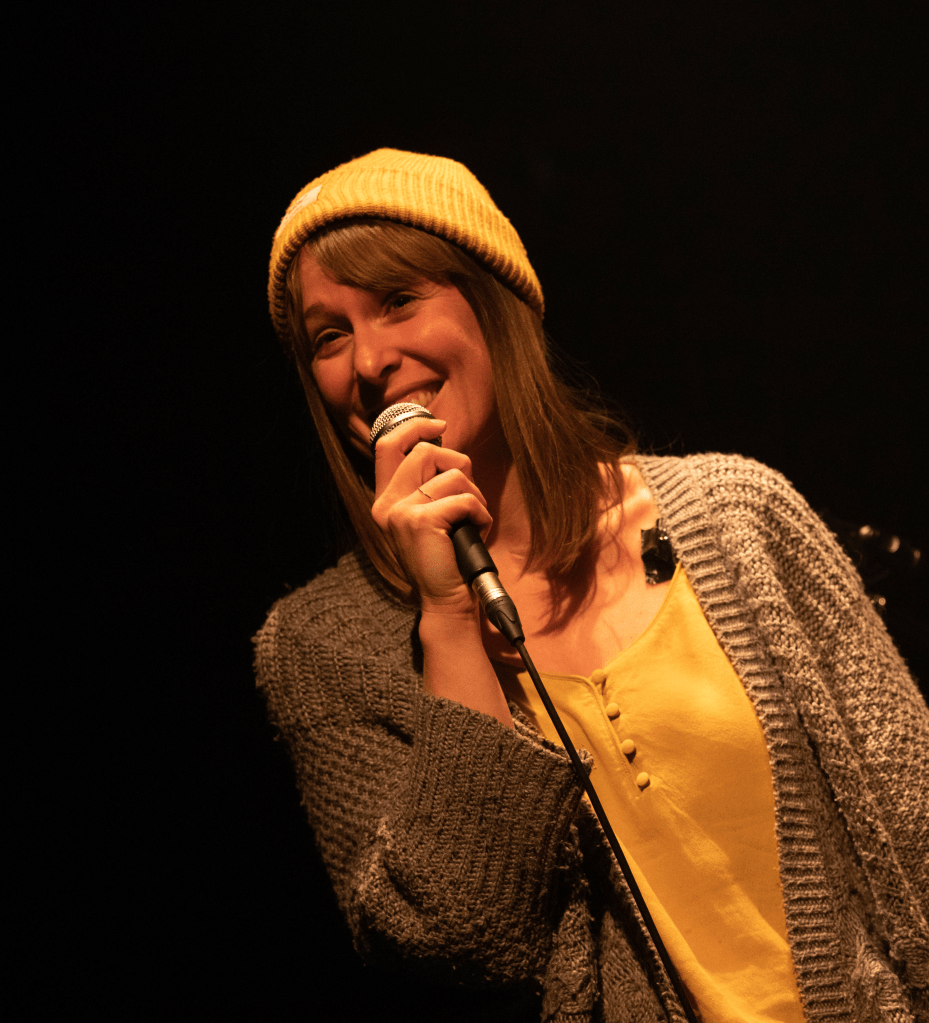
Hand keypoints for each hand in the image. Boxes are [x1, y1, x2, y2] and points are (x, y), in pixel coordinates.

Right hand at [371, 417, 492, 615]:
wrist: (445, 600)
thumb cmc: (446, 558)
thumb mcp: (430, 516)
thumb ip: (429, 484)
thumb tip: (446, 450)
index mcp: (385, 500)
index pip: (387, 445)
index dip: (414, 427)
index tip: (439, 424)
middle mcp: (387, 504)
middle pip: (426, 452)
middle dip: (459, 465)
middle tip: (468, 494)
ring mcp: (401, 512)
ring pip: (453, 474)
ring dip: (475, 496)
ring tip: (472, 522)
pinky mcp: (420, 521)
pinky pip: (464, 498)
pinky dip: (481, 513)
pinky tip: (477, 531)